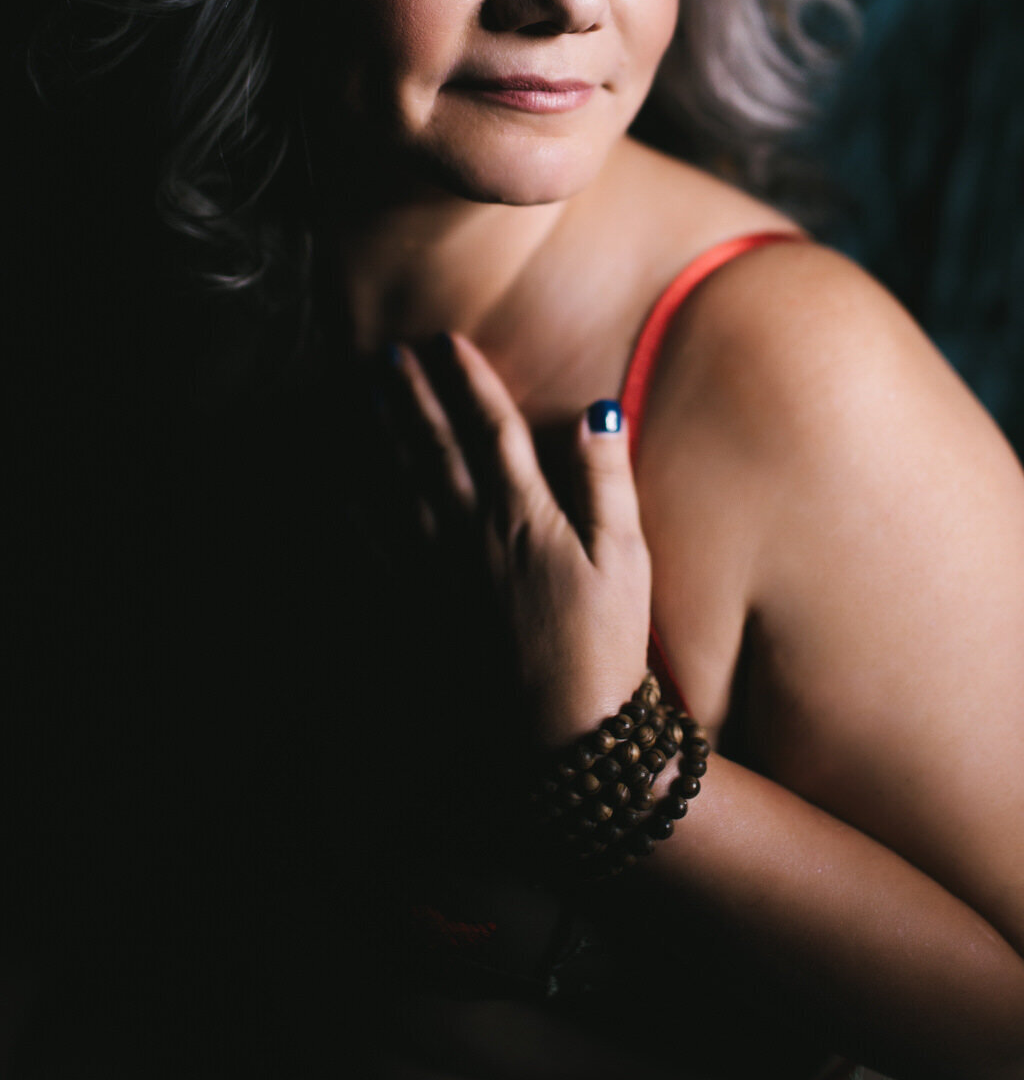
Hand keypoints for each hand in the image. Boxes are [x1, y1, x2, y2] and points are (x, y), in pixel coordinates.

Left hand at [391, 334, 652, 749]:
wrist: (560, 736)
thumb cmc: (603, 645)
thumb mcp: (625, 558)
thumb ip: (607, 480)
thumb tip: (597, 411)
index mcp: (524, 514)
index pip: (493, 429)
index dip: (470, 381)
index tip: (448, 342)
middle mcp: (471, 533)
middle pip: (434, 449)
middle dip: (412, 397)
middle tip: (391, 355)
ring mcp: (438, 574)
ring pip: (399, 489)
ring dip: (382, 439)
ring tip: (367, 400)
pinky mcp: (419, 614)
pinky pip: (377, 554)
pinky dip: (356, 517)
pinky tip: (342, 494)